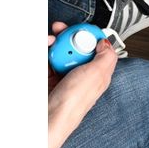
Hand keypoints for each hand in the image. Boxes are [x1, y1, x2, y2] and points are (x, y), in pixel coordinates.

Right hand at [48, 21, 117, 147]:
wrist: (47, 118)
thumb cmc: (73, 102)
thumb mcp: (97, 75)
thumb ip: (106, 57)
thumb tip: (105, 43)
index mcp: (96, 75)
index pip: (96, 51)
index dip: (89, 37)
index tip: (81, 29)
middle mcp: (80, 76)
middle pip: (75, 49)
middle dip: (66, 36)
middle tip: (59, 29)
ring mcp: (62, 77)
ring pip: (59, 52)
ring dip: (53, 43)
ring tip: (48, 40)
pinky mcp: (47, 80)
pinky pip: (45, 61)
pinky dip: (43, 52)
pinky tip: (43, 49)